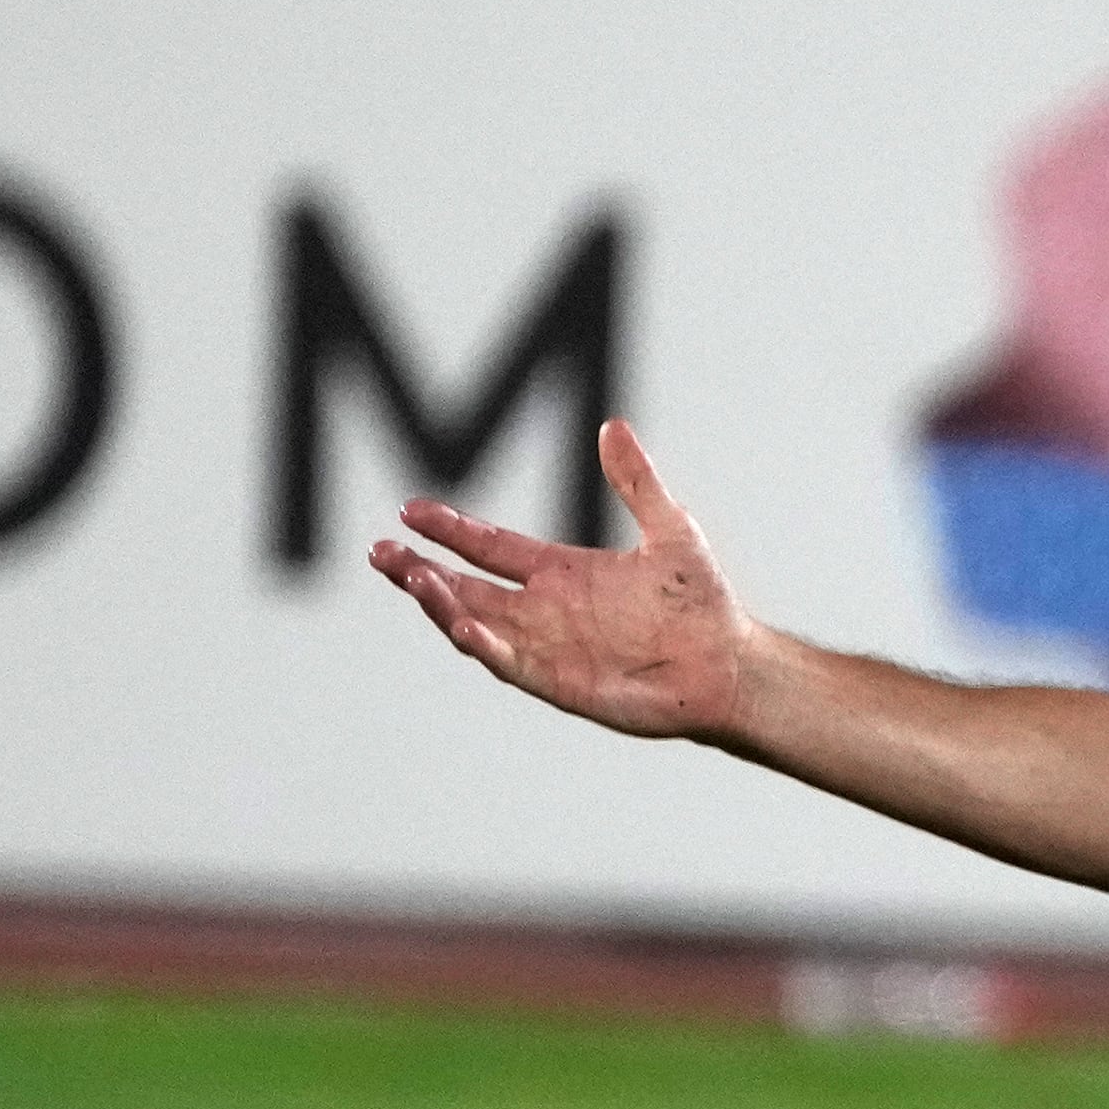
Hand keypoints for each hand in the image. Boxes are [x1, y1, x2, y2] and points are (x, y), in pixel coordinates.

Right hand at [369, 421, 750, 740]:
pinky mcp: (560, 682)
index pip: (491, 546)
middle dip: (420, 570)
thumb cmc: (703, 603)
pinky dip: (483, 645)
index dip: (451, 529)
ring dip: (440, 603)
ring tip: (410, 578)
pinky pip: (509, 663)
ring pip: (475, 622)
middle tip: (379, 552)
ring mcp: (548, 647)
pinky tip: (460, 624)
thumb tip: (613, 425)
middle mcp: (545, 610)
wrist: (729, 665)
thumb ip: (635, 482)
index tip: (410, 509)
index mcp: (562, 572)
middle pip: (465, 586)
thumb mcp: (669, 529)